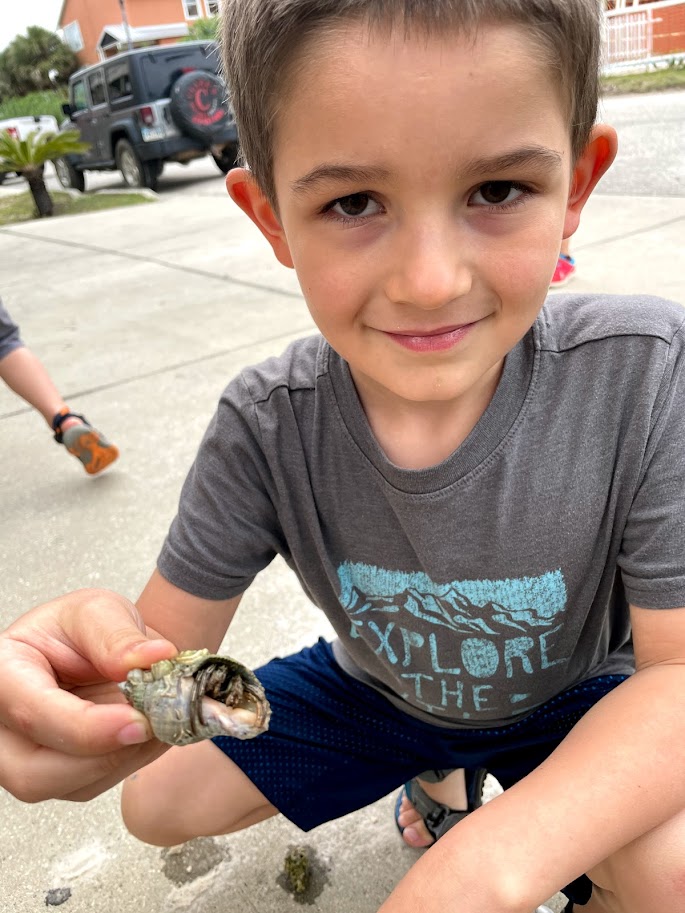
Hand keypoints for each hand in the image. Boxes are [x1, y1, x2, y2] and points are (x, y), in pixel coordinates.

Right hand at [0, 589, 177, 802]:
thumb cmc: (84, 627)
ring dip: (124, 758)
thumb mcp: (100, 611)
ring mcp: (25, 756)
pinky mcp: (56, 774)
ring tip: (158, 716)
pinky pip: (93, 785)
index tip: (137, 722)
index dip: (86, 727)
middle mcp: (4, 724)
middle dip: (103, 757)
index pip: (32, 713)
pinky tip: (149, 729)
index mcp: (4, 672)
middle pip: (33, 773)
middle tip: (153, 725)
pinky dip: (130, 760)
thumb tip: (152, 658)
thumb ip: (119, 636)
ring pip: (68, 787)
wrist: (98, 645)